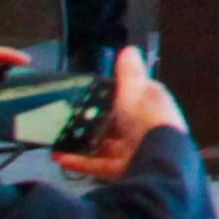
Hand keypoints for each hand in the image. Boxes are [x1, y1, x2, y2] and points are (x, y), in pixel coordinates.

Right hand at [52, 47, 184, 182]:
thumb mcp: (135, 90)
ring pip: (105, 145)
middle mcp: (146, 126)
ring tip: (59, 142)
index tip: (88, 96)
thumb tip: (129, 50)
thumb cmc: (147, 119)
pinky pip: (100, 165)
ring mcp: (136, 149)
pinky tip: (62, 158)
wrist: (159, 160)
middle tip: (67, 122)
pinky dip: (81, 162)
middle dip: (92, 123)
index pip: (132, 96)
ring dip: (81, 144)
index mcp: (152, 104)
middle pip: (115, 123)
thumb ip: (129, 72)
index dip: (113, 94)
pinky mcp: (126, 169)